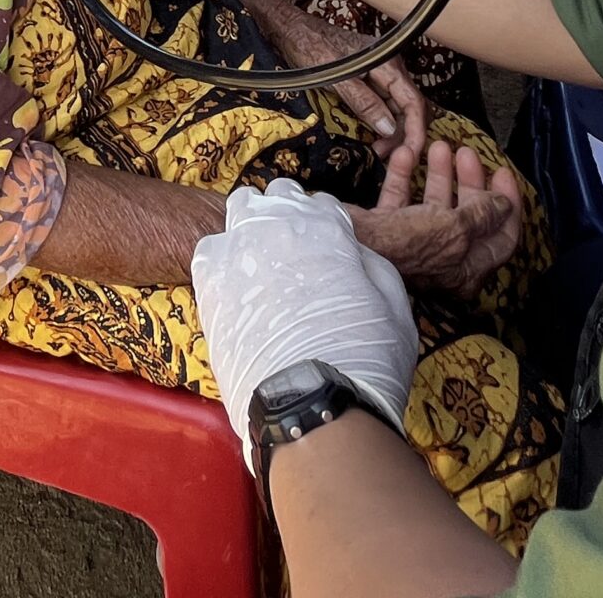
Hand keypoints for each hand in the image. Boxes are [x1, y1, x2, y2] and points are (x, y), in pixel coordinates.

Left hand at [191, 179, 418, 461]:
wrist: (311, 406)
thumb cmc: (366, 360)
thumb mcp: (395, 305)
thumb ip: (371, 264)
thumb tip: (352, 252)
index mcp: (325, 225)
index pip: (320, 203)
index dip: (325, 227)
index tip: (327, 251)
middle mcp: (277, 225)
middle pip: (274, 197)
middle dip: (284, 215)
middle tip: (294, 254)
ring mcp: (237, 250)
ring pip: (236, 214)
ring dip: (249, 230)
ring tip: (261, 266)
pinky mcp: (207, 284)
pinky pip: (208, 253)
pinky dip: (221, 263)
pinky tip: (236, 289)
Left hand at [257, 0, 430, 152]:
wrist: (294, 30)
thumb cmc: (311, 48)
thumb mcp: (336, 78)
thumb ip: (364, 102)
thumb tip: (389, 128)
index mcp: (388, 64)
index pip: (414, 103)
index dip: (415, 131)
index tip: (410, 153)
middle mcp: (391, 68)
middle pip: (410, 108)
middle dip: (404, 135)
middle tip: (385, 155)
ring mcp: (381, 74)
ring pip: (398, 108)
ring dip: (393, 132)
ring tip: (377, 150)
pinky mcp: (371, 79)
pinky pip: (384, 104)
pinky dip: (382, 123)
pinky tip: (372, 137)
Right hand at [351, 138, 521, 297]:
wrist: (347, 247)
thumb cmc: (405, 245)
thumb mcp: (454, 228)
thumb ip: (483, 215)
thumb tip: (503, 204)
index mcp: (465, 270)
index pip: (500, 238)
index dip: (507, 205)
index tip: (502, 172)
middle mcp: (442, 260)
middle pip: (467, 217)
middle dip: (470, 182)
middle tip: (467, 153)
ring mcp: (413, 243)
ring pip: (434, 204)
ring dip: (439, 174)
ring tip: (440, 146)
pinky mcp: (386, 228)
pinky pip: (401, 199)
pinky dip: (405, 175)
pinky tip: (406, 153)